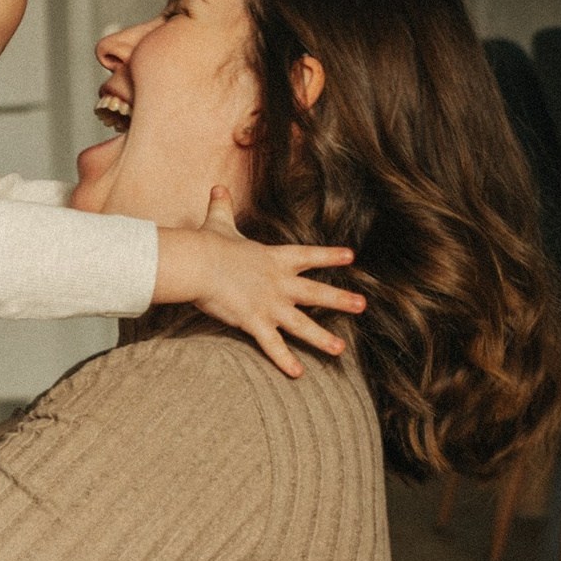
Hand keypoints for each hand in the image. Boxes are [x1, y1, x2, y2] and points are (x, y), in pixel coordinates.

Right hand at [154, 192, 363, 376]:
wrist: (198, 263)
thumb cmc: (207, 243)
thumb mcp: (219, 222)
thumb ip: (222, 206)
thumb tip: (216, 187)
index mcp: (274, 258)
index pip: (308, 255)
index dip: (330, 255)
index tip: (351, 256)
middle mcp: (279, 283)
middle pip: (316, 292)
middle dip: (341, 299)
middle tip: (363, 305)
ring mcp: (269, 304)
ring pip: (302, 324)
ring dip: (322, 338)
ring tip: (340, 349)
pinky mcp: (254, 321)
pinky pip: (272, 345)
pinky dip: (285, 360)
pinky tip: (298, 373)